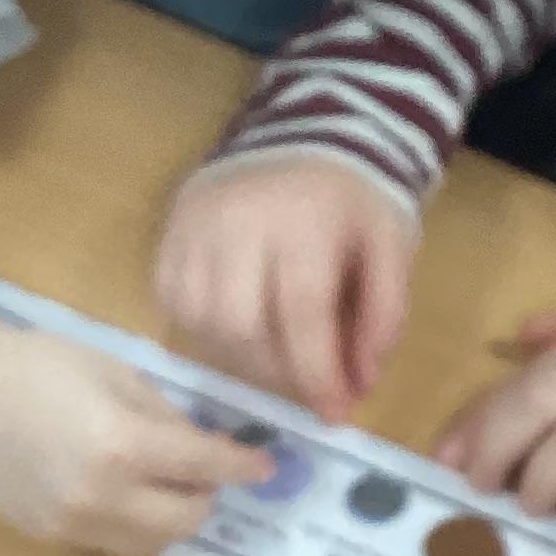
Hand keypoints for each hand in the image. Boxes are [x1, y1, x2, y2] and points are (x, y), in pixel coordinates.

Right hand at [0, 279, 252, 555]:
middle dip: (208, 496)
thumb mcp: (115, 371)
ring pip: (154, 544)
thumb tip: (201, 444)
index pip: (204, 466)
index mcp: (123, 443)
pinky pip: (115, 545)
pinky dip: (136, 526)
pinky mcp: (52, 538)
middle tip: (208, 470)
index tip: (265, 465)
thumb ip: (164, 414)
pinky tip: (129, 494)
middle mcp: (103, 495)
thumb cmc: (39, 363)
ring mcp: (75, 524)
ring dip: (175, 518)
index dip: (242, 465)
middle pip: (187, 518)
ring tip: (172, 485)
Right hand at [155, 154, 417, 422]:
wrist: (298, 139)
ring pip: (201, 323)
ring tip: (276, 356)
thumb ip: (383, 314)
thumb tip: (360, 385)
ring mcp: (193, 227)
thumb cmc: (348, 202)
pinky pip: (172, 306)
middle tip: (306, 385)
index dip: (317, 374)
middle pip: (242, 326)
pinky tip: (238, 330)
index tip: (334, 416)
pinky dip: (204, 333)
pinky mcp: (166, 236)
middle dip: (277, 373)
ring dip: (240, 359)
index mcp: (302, 218)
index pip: (302, 313)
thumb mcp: (389, 246)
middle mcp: (237, 221)